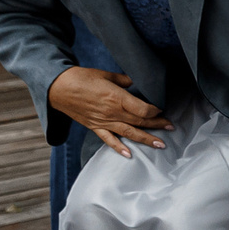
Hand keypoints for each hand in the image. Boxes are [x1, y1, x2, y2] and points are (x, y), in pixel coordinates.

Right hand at [47, 67, 171, 157]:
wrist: (57, 87)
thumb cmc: (81, 78)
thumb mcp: (106, 75)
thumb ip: (125, 80)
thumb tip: (138, 81)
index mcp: (117, 97)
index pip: (143, 109)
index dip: (155, 111)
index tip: (161, 110)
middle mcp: (112, 112)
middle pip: (139, 121)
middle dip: (157, 125)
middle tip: (171, 128)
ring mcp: (103, 121)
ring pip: (129, 132)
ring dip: (146, 139)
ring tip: (160, 145)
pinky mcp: (94, 126)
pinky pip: (108, 139)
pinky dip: (118, 148)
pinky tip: (129, 154)